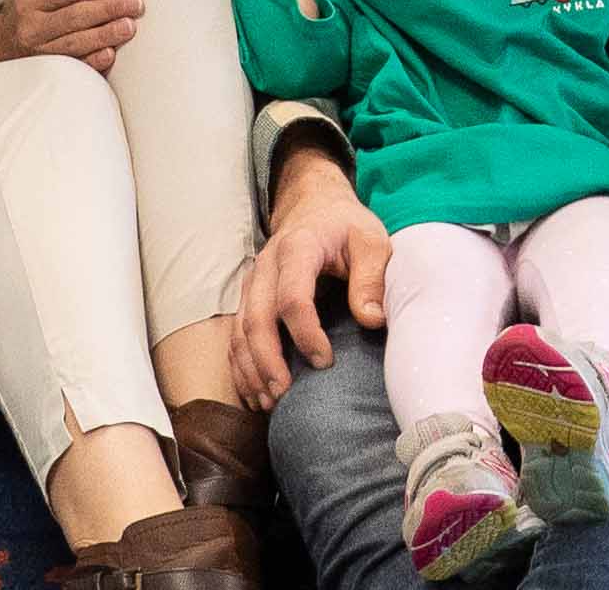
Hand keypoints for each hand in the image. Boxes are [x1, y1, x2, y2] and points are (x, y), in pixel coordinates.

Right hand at [3, 0, 142, 67]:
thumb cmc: (25, 5)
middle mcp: (32, 25)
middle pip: (75, 16)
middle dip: (108, 9)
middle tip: (136, 3)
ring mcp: (38, 51)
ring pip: (74, 43)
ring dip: (104, 35)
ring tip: (129, 27)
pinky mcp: (46, 70)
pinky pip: (71, 66)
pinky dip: (91, 61)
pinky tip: (110, 54)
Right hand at [233, 147, 392, 408]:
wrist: (315, 205)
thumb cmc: (346, 226)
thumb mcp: (371, 239)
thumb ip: (372, 275)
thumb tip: (371, 319)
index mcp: (298, 247)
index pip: (292, 296)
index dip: (305, 333)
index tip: (325, 362)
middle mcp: (266, 265)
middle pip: (256, 318)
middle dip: (267, 360)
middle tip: (284, 395)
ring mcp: (253, 282)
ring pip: (240, 330)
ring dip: (250, 369)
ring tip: (268, 403)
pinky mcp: (249, 297)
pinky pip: (235, 335)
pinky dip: (240, 366)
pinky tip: (253, 393)